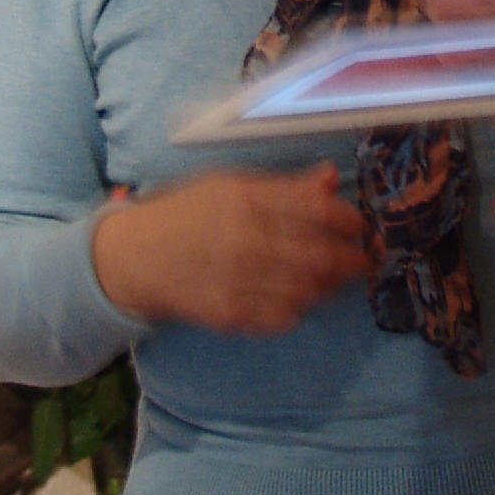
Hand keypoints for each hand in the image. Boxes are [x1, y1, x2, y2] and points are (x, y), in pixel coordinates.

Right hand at [93, 163, 367, 335]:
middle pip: (321, 255)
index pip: (318, 211)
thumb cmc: (187, 213)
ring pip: (309, 290)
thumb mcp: (230, 185)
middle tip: (360, 260)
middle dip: (351, 260)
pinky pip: (285, 317)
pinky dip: (301, 307)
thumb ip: (284, 186)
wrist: (134, 257)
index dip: (350, 221)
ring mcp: (236, 280)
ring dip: (329, 285)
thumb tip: (331, 178)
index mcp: (245, 198)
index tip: (359, 226)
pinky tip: (298, 297)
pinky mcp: (229, 314)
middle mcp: (244, 239)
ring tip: (332, 279)